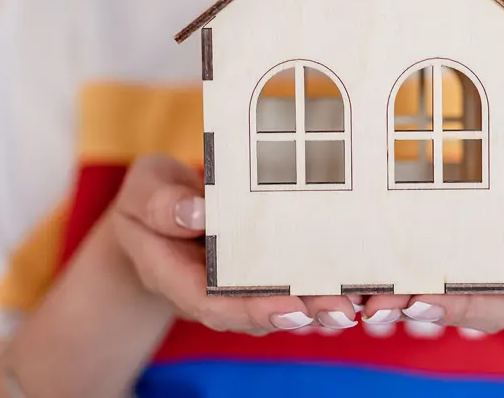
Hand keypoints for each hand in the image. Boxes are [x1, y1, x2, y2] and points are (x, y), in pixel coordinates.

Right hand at [109, 153, 359, 333]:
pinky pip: (292, 282)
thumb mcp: (144, 190)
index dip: (254, 309)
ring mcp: (240, 284)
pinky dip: (324, 283)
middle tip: (341, 310)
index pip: (215, 302)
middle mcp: (214, 290)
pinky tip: (359, 281)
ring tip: (358, 302)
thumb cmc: (151, 198)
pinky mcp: (262, 271)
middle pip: (259, 311)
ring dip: (320, 305)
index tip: (289, 309)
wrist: (157, 212)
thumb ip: (161, 204)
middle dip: (302, 313)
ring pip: (282, 303)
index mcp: (177, 276)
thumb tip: (196, 212)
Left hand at [360, 168, 503, 332]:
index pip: (483, 306)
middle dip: (401, 304)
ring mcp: (458, 277)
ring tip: (347, 286)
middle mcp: (481, 290)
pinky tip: (347, 256)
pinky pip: (407, 266)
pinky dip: (379, 264)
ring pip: (413, 290)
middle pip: (437, 304)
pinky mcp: (439, 257)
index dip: (450, 306)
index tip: (419, 299)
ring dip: (380, 290)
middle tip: (368, 300)